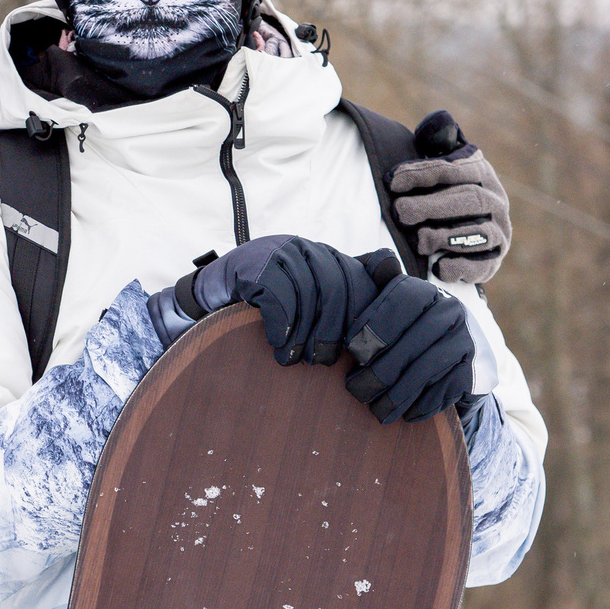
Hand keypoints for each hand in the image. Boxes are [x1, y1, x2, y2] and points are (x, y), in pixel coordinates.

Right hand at [150, 236, 384, 365]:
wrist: (212, 296)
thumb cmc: (268, 304)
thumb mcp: (311, 298)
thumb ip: (349, 288)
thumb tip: (396, 270)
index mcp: (326, 255)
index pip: (359, 283)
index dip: (359, 320)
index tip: (355, 353)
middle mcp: (305, 247)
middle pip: (337, 289)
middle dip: (332, 331)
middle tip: (320, 361)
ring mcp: (278, 252)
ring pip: (308, 294)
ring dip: (303, 333)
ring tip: (294, 358)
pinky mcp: (252, 264)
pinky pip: (276, 297)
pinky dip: (279, 325)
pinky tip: (275, 342)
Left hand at [343, 251, 477, 422]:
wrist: (455, 359)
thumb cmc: (405, 332)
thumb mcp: (388, 303)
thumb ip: (375, 278)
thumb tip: (378, 260)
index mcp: (424, 291)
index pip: (398, 301)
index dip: (371, 325)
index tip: (351, 349)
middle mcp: (450, 310)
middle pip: (409, 343)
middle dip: (378, 371)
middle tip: (356, 390)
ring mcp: (466, 340)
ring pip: (426, 369)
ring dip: (397, 395)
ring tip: (377, 409)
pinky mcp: (476, 369)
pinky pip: (445, 389)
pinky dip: (423, 404)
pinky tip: (408, 413)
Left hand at [389, 112, 510, 284]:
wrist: (464, 236)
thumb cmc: (442, 192)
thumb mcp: (441, 164)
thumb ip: (438, 142)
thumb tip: (439, 119)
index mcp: (480, 172)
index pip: (454, 169)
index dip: (422, 174)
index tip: (392, 182)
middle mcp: (495, 200)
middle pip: (467, 201)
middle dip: (431, 206)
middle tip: (400, 212)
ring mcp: (499, 231)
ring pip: (479, 233)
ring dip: (446, 236)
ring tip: (418, 240)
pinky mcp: (493, 261)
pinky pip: (482, 265)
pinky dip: (460, 267)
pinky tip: (437, 268)